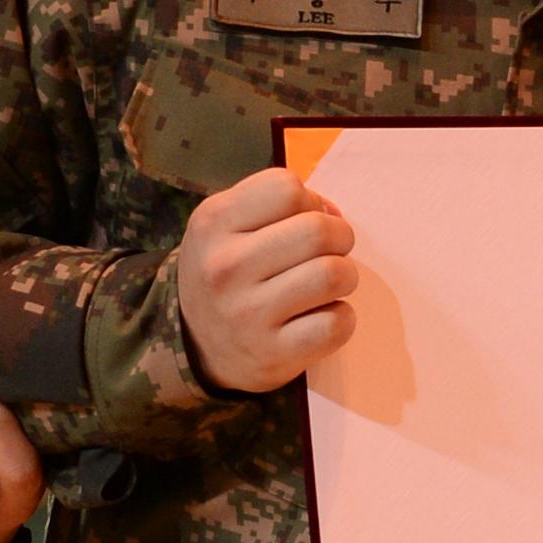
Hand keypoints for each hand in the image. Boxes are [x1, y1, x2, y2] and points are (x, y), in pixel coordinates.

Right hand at [174, 167, 356, 391]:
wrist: (196, 347)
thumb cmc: (227, 273)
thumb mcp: (227, 225)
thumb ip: (276, 205)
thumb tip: (333, 213)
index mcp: (213, 223)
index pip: (287, 189)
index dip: (308, 202)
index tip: (302, 222)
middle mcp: (225, 267)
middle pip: (318, 230)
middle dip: (339, 237)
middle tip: (328, 253)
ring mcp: (248, 314)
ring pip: (333, 274)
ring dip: (345, 276)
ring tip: (327, 284)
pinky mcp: (273, 353)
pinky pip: (336, 324)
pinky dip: (341, 317)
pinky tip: (321, 316)